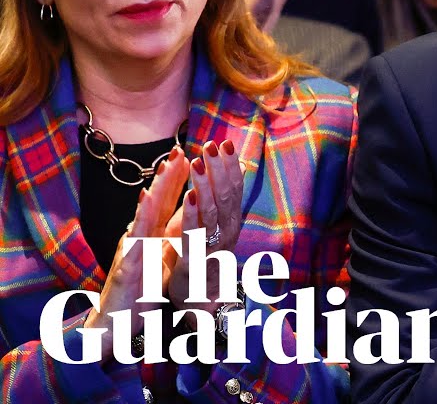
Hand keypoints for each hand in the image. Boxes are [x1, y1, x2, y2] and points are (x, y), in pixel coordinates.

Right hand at [84, 148, 189, 354]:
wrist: (116, 324)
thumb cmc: (139, 290)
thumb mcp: (161, 258)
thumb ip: (170, 236)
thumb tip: (185, 219)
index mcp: (151, 235)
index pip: (166, 202)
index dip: (178, 179)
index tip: (192, 154)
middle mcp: (140, 236)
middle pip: (156, 201)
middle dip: (169, 175)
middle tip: (181, 148)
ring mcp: (132, 248)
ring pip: (145, 213)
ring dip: (157, 188)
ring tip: (168, 166)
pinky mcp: (127, 265)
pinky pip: (136, 239)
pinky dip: (142, 219)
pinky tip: (146, 202)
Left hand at [166, 140, 245, 316]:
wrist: (200, 306)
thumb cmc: (206, 264)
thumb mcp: (219, 231)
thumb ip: (224, 205)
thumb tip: (235, 175)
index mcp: (231, 224)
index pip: (235, 190)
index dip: (231, 166)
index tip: (226, 143)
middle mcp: (227, 233)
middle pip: (227, 196)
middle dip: (221, 168)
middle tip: (215, 144)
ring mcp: (212, 247)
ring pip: (212, 210)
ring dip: (206, 184)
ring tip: (200, 161)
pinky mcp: (194, 261)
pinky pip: (194, 233)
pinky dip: (193, 213)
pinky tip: (190, 194)